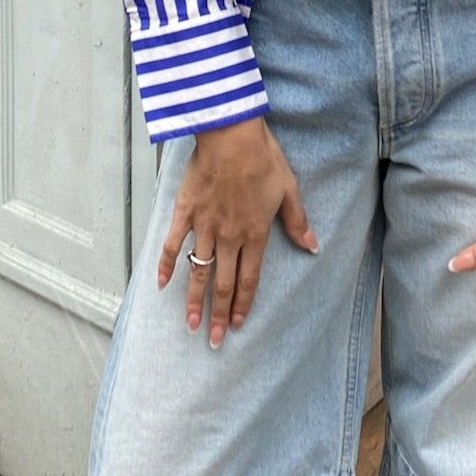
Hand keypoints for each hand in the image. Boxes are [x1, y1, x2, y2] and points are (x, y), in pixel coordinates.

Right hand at [157, 115, 316, 347]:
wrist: (231, 135)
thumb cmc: (263, 159)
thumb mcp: (289, 189)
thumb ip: (297, 222)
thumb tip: (312, 246)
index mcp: (255, 234)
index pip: (249, 279)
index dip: (243, 304)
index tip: (238, 325)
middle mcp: (229, 237)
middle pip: (224, 283)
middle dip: (219, 314)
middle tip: (214, 340)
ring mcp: (205, 226)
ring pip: (199, 271)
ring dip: (194, 300)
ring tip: (190, 324)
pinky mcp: (185, 212)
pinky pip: (174, 244)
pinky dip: (168, 265)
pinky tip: (162, 284)